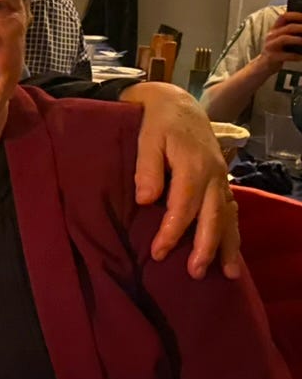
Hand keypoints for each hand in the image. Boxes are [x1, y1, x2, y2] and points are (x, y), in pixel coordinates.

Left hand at [120, 82, 241, 279]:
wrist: (177, 104)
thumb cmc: (157, 122)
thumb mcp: (146, 137)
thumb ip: (146, 168)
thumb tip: (146, 200)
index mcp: (193, 165)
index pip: (183, 205)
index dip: (172, 231)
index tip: (158, 252)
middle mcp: (213, 175)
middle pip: (212, 216)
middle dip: (205, 247)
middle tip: (194, 273)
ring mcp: (221, 179)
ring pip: (227, 216)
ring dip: (227, 246)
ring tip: (228, 274)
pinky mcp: (221, 181)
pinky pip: (231, 211)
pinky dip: (233, 232)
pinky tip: (232, 252)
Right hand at [258, 11, 301, 73]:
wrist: (263, 66)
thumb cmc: (277, 51)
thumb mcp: (282, 40)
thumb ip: (291, 33)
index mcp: (275, 29)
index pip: (284, 16)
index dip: (296, 15)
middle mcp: (271, 36)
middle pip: (288, 27)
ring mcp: (270, 46)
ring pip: (285, 39)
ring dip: (299, 39)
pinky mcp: (272, 57)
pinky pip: (286, 55)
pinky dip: (296, 56)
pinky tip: (301, 57)